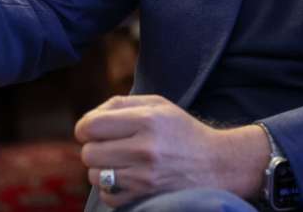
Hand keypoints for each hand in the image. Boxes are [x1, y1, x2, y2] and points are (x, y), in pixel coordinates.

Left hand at [75, 95, 268, 207]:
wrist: (216, 164)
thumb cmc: (182, 131)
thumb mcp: (158, 106)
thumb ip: (121, 104)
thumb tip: (90, 118)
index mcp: (147, 120)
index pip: (90, 125)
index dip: (86, 127)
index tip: (94, 130)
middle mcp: (145, 148)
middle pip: (89, 153)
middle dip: (94, 148)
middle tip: (111, 146)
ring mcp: (144, 177)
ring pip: (94, 175)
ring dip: (103, 169)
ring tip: (121, 162)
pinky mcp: (145, 197)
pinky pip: (107, 195)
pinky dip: (112, 188)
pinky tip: (127, 178)